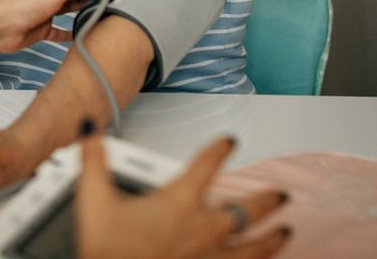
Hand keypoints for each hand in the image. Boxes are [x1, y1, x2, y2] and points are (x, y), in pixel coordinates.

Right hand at [76, 135, 290, 258]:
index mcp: (179, 200)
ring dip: (273, 238)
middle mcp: (204, 227)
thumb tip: (90, 129)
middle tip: (280, 194)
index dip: (220, 149)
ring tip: (286, 232)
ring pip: (255, 247)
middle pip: (246, 209)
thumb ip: (93, 159)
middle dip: (266, 200)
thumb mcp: (94, 198)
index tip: (229, 142)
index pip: (207, 164)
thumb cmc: (108, 249)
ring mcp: (211, 257)